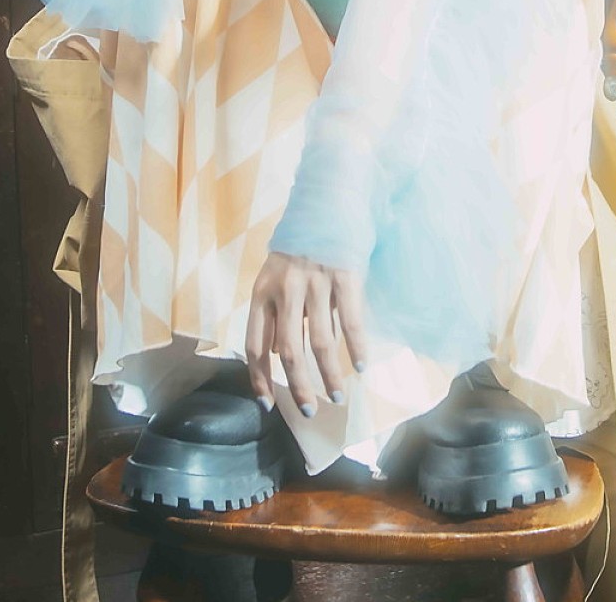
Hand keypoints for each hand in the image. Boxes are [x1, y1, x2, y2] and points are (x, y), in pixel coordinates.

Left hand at [245, 252, 367, 416]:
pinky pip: (349, 320)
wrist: (325, 204)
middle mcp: (285, 289)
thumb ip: (275, 311)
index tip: (268, 405)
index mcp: (262, 291)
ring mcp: (315, 282)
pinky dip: (356, 347)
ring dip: (329, 374)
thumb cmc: (300, 246)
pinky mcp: (343, 276)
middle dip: (299, 387)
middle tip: (310, 411)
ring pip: (319, 341)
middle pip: (288, 351)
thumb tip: (280, 355)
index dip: (259, 378)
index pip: (255, 344)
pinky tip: (361, 366)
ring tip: (337, 396)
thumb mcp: (276, 276)